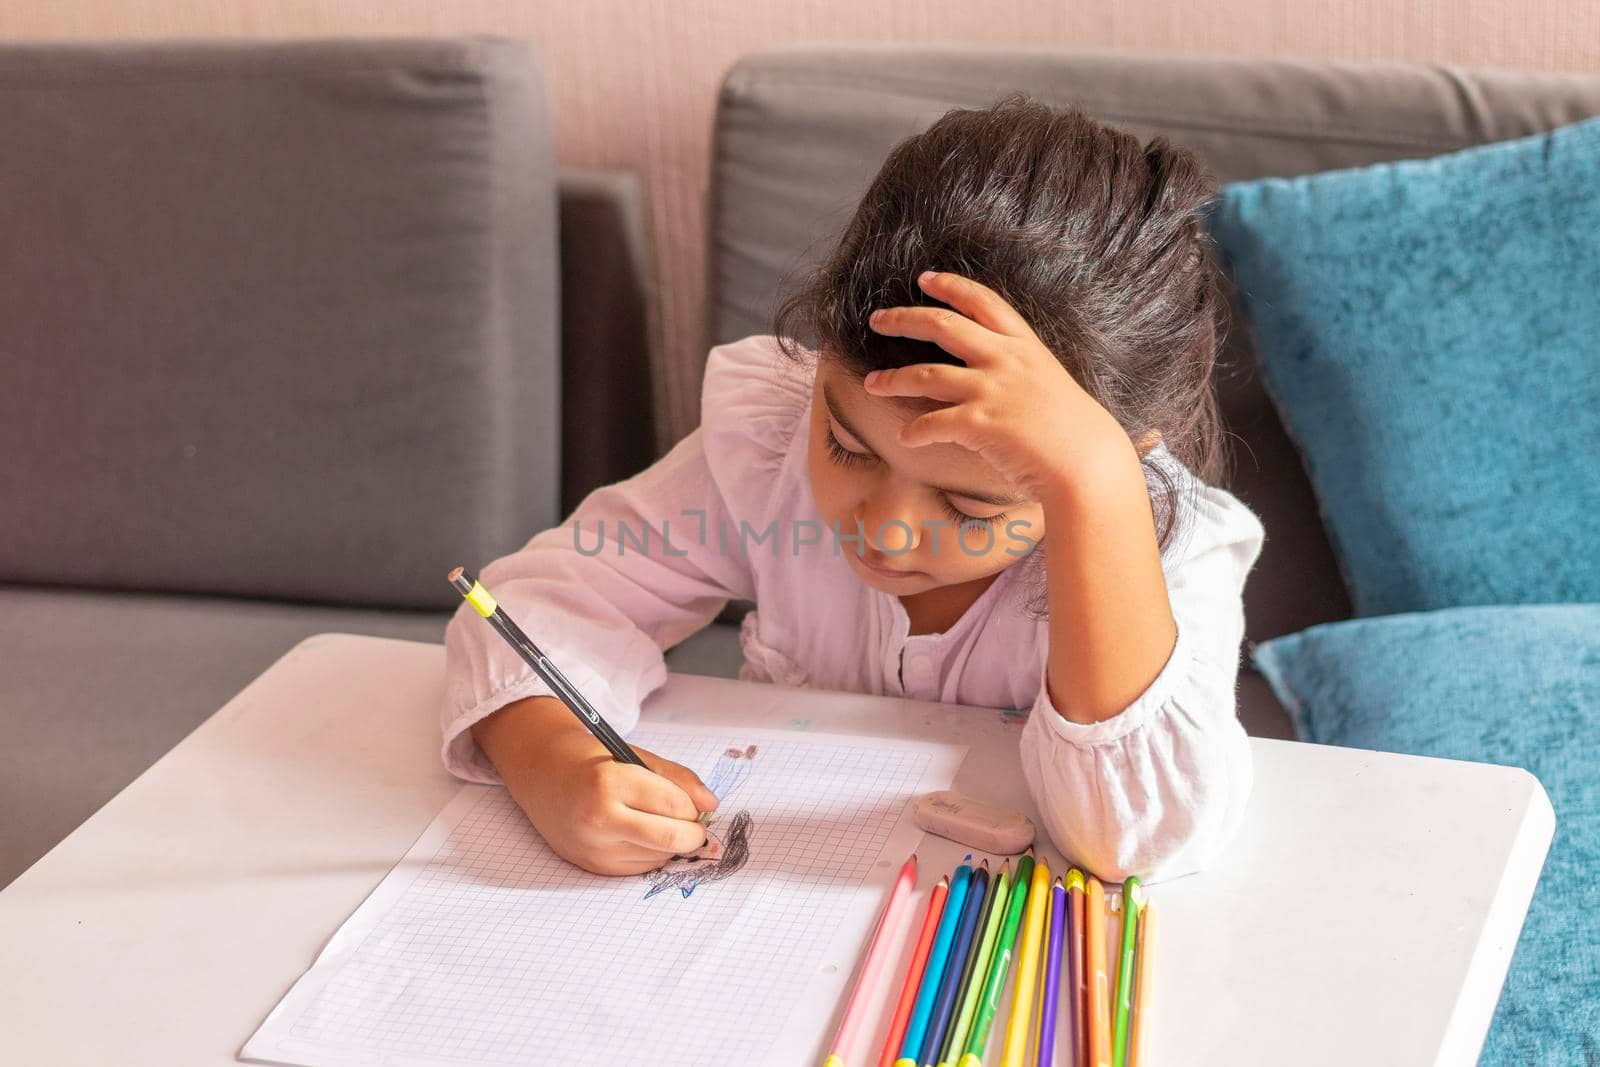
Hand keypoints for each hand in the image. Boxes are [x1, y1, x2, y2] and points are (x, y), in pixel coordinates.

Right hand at [472, 696, 719, 875]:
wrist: (542, 776)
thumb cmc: (591, 761)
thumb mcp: (635, 756)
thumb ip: (677, 778)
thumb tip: (711, 804)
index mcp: (609, 783)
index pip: (673, 805)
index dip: (692, 807)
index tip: (695, 804)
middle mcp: (598, 819)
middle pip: (671, 839)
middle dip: (693, 834)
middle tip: (695, 826)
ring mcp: (594, 847)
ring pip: (659, 857)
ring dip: (671, 845)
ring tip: (660, 824)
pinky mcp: (593, 866)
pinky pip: (640, 868)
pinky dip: (651, 854)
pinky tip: (641, 835)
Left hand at [862, 270, 1141, 502]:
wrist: (1088, 464)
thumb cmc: (1073, 432)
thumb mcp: (1050, 384)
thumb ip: (1021, 372)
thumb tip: (993, 376)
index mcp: (1025, 346)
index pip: (983, 301)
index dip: (951, 286)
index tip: (924, 279)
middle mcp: (1006, 360)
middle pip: (943, 326)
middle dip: (904, 319)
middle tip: (877, 319)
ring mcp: (992, 390)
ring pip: (927, 374)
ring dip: (893, 379)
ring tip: (872, 384)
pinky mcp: (980, 424)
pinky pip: (932, 423)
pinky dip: (914, 431)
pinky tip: (905, 436)